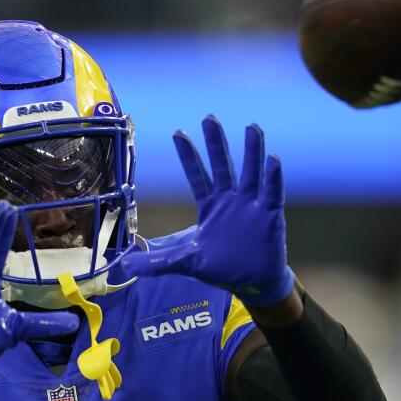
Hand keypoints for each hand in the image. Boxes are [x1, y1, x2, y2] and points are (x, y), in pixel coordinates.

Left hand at [120, 116, 294, 306]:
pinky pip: (272, 192)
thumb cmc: (222, 268)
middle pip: (223, 166)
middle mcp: (230, 200)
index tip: (178, 133)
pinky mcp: (269, 215)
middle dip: (215, 143)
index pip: (197, 176)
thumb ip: (158, 262)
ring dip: (252, 151)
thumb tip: (127, 266)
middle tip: (209, 118)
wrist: (252, 282)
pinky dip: (273, 177)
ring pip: (251, 172)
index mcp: (210, 206)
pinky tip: (273, 159)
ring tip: (252, 127)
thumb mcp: (186, 263)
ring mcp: (251, 205)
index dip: (188, 156)